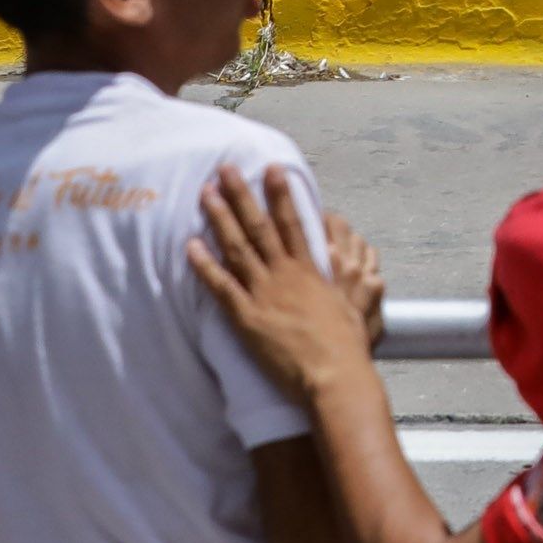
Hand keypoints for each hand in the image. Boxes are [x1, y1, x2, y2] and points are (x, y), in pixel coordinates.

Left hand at [189, 165, 378, 401]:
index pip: (293, 222)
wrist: (335, 373)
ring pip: (238, 248)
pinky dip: (205, 265)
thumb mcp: (351, 304)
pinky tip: (190, 245)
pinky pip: (221, 287)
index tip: (272, 169)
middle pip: (260, 226)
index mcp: (311, 270)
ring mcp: (265, 294)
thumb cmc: (348, 344)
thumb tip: (353, 268)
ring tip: (206, 193)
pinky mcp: (247, 318)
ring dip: (220, 218)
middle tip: (226, 169)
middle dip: (242, 195)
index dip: (281, 194)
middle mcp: (285, 275)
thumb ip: (341, 283)